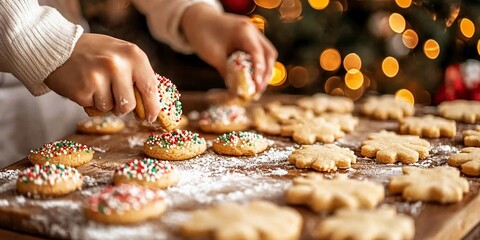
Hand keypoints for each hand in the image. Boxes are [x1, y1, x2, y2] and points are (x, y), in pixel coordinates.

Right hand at [44, 33, 160, 121]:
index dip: (153, 107)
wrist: (57, 46)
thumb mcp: (122, 55)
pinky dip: (91, 102)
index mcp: (133, 55)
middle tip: (115, 97)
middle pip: (130, 105)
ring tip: (97, 85)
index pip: (150, 88)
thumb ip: (138, 76)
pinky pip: (95, 109)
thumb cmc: (96, 53)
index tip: (152, 117)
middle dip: (124, 107)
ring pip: (112, 109)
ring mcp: (98, 77)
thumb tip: (154, 105)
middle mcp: (117, 64)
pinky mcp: (82, 90)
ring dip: (106, 104)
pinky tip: (85, 86)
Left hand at [181, 4, 276, 91]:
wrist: (199, 20)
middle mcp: (253, 31)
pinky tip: (254, 77)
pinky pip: (260, 53)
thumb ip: (227, 71)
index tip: (258, 87)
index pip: (257, 53)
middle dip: (266, 73)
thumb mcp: (214, 55)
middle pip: (269, 54)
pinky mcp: (251, 38)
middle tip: (259, 89)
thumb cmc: (203, 36)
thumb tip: (238, 90)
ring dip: (264, 71)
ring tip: (258, 87)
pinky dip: (259, 65)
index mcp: (244, 31)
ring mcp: (253, 33)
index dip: (259, 71)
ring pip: (267, 54)